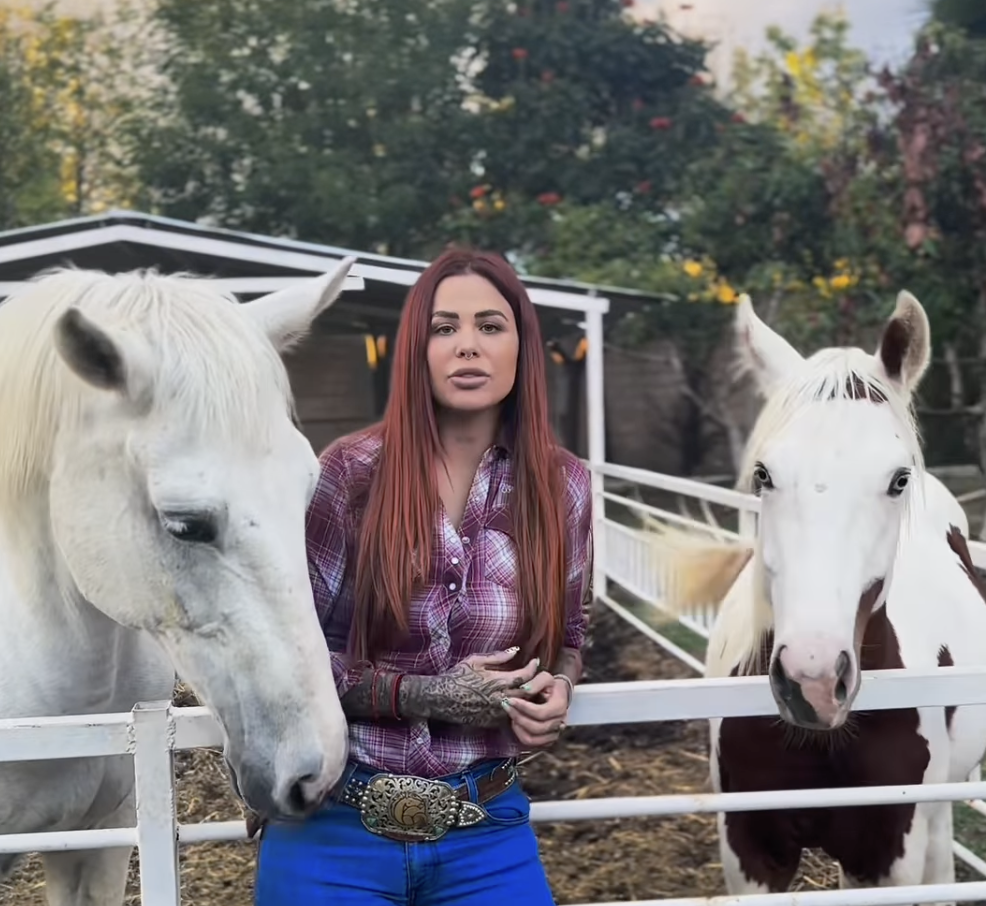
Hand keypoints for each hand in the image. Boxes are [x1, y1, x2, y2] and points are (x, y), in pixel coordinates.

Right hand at [401, 647, 539, 727]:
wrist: (443, 698)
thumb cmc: (458, 676)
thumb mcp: (476, 660)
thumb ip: (498, 656)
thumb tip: (516, 650)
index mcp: (498, 681)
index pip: (524, 675)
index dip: (533, 668)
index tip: (536, 662)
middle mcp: (501, 698)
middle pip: (528, 692)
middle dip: (535, 683)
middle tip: (539, 676)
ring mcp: (497, 712)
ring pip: (522, 706)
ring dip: (529, 697)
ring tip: (533, 688)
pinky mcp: (493, 721)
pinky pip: (511, 715)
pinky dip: (518, 708)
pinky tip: (519, 701)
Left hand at [503, 673, 570, 748]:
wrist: (557, 695)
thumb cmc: (550, 685)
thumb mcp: (545, 677)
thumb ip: (536, 682)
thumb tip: (525, 690)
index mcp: (560, 707)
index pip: (540, 713)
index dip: (524, 707)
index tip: (510, 699)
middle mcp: (559, 724)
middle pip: (536, 728)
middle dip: (518, 717)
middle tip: (506, 705)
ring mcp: (553, 734)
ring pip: (532, 739)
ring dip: (517, 727)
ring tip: (511, 714)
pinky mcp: (546, 740)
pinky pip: (530, 743)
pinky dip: (520, 734)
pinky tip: (515, 722)